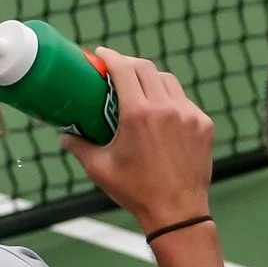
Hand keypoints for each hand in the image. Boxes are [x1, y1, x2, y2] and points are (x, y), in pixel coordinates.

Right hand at [61, 49, 216, 232]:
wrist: (177, 212)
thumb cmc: (136, 191)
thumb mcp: (99, 168)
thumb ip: (78, 146)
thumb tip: (64, 134)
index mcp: (139, 114)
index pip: (124, 69)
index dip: (111, 56)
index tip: (101, 54)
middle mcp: (166, 108)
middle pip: (147, 68)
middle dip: (129, 63)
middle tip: (117, 69)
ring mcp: (190, 115)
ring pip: (168, 82)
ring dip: (151, 79)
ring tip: (139, 88)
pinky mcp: (204, 125)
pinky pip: (185, 101)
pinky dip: (171, 100)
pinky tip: (161, 112)